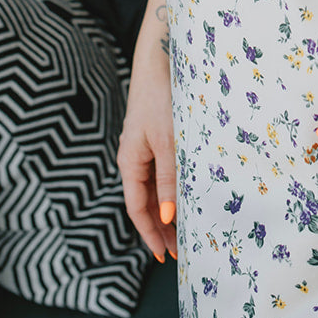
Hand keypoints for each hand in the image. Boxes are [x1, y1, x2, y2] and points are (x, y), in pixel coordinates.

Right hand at [117, 45, 178, 261]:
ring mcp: (145, 147)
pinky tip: (187, 196)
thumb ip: (170, 178)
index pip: (137, 209)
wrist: (160, 60)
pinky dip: (173, 189)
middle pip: (146, 202)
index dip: (150, 235)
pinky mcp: (156, 137)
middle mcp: (134, 158)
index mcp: (130, 161)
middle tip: (179, 253)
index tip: (163, 257)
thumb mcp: (168, 142)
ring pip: (155, 188)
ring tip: (186, 232)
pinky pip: (162, 172)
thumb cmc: (162, 98)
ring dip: (169, 209)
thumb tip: (170, 216)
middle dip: (161, 228)